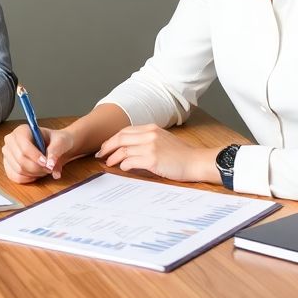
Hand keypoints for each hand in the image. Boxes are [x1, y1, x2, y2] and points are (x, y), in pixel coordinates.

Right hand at [2, 124, 75, 182]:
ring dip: (35, 173)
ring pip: (19, 169)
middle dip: (37, 167)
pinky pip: (15, 177)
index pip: (24, 146)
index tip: (47, 163)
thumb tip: (50, 163)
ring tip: (45, 169)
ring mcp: (7, 153)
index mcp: (22, 130)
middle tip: (49, 168)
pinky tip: (36, 174)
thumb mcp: (61, 141)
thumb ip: (56, 150)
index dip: (35, 156)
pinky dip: (28, 179)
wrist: (55, 147)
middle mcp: (11, 140)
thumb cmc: (56, 141)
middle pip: (20, 159)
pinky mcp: (8, 165)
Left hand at [96, 125, 216, 182]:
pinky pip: (130, 161)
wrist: (196, 162)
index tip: (106, 146)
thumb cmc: (182, 155)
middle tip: (100, 154)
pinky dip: (123, 165)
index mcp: (152, 128)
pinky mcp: (152, 160)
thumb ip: (148, 140)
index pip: (126, 131)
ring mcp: (151, 147)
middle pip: (120, 138)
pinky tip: (123, 168)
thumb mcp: (164, 140)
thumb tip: (130, 149)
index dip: (113, 138)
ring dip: (113, 157)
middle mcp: (150, 135)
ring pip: (123, 150)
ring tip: (108, 163)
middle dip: (107, 146)